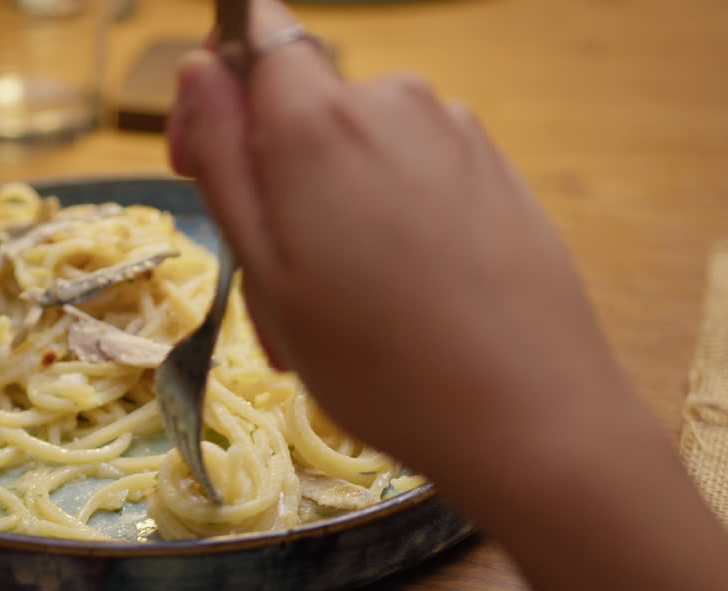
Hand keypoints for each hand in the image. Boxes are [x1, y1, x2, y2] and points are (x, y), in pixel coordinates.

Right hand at [169, 7, 727, 590]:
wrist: (528, 415)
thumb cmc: (374, 360)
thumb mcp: (265, 270)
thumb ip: (223, 156)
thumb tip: (199, 69)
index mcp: (320, 119)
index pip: (252, 33)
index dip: (217, 90)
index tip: (202, 163)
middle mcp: (394, 99)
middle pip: (304, 105)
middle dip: (273, 174)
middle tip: (271, 283)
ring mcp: (455, 131)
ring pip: (358, 147)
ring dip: (328, 209)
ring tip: (335, 312)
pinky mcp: (495, 169)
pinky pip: (412, 171)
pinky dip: (385, 219)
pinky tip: (395, 301)